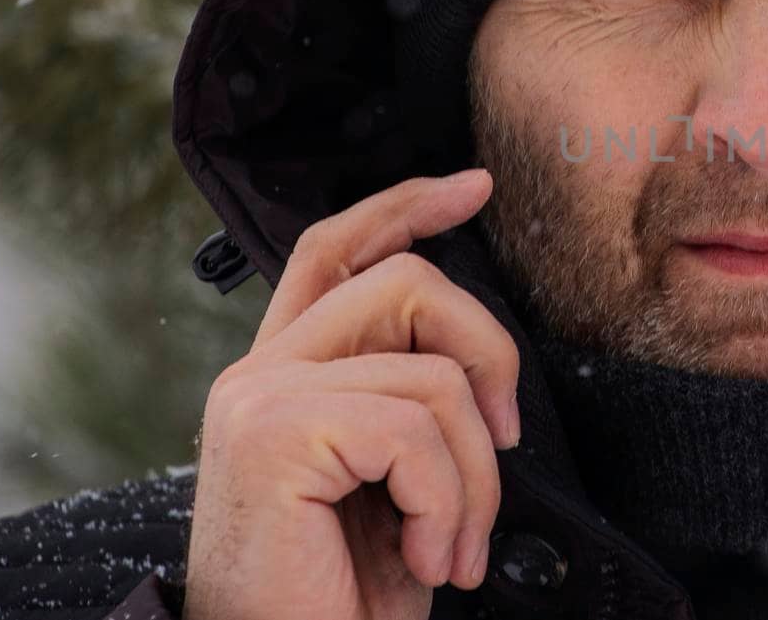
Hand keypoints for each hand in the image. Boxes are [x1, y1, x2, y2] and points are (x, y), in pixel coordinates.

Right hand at [183, 169, 520, 619]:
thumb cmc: (343, 597)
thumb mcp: (394, 483)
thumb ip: (411, 404)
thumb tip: (479, 359)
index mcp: (286, 376)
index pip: (338, 250)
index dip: (406, 205)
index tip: (474, 187)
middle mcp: (260, 375)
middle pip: (407, 284)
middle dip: (490, 355)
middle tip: (507, 448)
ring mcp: (260, 400)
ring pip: (433, 374)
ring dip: (475, 477)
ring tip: (451, 547)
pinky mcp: (275, 437)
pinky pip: (415, 432)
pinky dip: (448, 503)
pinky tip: (426, 558)